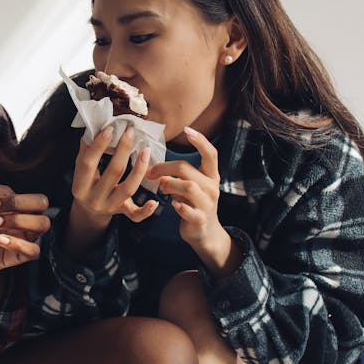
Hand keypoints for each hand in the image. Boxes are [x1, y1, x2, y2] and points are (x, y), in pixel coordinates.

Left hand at [0, 184, 49, 273]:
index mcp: (11, 201)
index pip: (9, 191)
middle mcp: (24, 215)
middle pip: (40, 202)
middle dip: (16, 201)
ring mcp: (24, 235)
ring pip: (42, 223)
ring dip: (18, 220)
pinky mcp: (21, 254)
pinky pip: (34, 250)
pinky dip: (19, 244)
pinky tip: (0, 240)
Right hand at [71, 125, 156, 227]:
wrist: (89, 211)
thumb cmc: (86, 183)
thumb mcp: (81, 170)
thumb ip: (86, 151)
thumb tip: (94, 127)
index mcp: (80, 186)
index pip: (88, 163)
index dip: (99, 146)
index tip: (110, 129)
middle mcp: (94, 198)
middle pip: (113, 173)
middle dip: (123, 150)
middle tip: (130, 132)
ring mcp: (109, 207)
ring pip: (128, 190)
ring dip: (139, 169)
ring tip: (145, 151)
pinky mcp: (122, 213)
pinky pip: (135, 216)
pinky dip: (146, 210)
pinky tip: (154, 201)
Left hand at [146, 126, 222, 245]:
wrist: (205, 233)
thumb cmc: (194, 204)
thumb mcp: (192, 186)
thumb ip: (180, 174)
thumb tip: (154, 162)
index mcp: (211, 176)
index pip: (211, 154)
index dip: (200, 141)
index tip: (187, 129)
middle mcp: (212, 188)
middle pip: (187, 169)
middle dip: (165, 168)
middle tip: (151, 173)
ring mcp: (207, 204)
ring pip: (188, 187)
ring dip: (169, 184)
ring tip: (161, 187)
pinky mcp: (200, 219)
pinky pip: (188, 210)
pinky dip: (179, 206)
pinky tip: (173, 204)